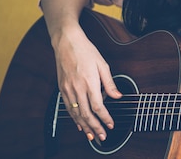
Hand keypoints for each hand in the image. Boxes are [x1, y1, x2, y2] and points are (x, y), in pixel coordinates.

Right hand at [53, 25, 121, 141]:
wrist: (66, 43)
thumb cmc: (86, 51)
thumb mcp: (102, 64)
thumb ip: (110, 83)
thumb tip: (118, 96)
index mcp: (89, 82)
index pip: (98, 106)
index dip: (105, 118)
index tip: (111, 125)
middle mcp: (77, 88)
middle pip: (86, 114)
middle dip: (95, 127)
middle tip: (102, 137)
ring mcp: (68, 90)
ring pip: (76, 113)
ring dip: (84, 126)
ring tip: (91, 136)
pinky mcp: (62, 89)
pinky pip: (68, 108)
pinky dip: (74, 118)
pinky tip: (79, 124)